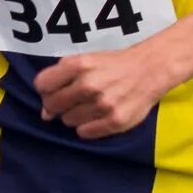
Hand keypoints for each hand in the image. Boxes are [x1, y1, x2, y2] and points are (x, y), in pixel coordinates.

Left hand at [35, 46, 167, 138]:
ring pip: (68, 121)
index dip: (46, 90)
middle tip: (74, 100)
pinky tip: (98, 116)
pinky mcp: (114, 121)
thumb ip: (61, 79)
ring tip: (90, 106)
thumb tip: (45, 113)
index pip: (42, 85)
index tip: (57, 90)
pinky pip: (84, 133)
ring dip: (75, 115)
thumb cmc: (113, 65)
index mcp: (79, 65)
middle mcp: (88, 84)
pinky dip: (88, 127)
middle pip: (52, 105)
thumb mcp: (86, 60)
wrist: (150, 70)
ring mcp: (102, 104)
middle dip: (58, 105)